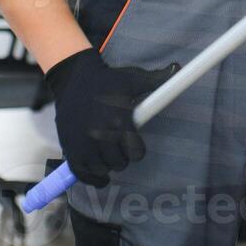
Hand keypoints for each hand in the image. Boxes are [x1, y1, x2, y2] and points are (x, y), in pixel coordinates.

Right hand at [43, 48, 177, 186]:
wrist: (73, 79)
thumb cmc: (106, 80)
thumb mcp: (132, 78)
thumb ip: (156, 79)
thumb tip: (176, 67)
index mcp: (119, 121)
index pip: (136, 153)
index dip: (138, 149)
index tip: (134, 143)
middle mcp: (100, 136)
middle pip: (120, 163)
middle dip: (122, 156)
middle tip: (119, 145)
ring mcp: (83, 144)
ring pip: (103, 170)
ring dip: (107, 164)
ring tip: (107, 153)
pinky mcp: (69, 149)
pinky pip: (83, 174)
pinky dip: (92, 178)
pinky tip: (99, 175)